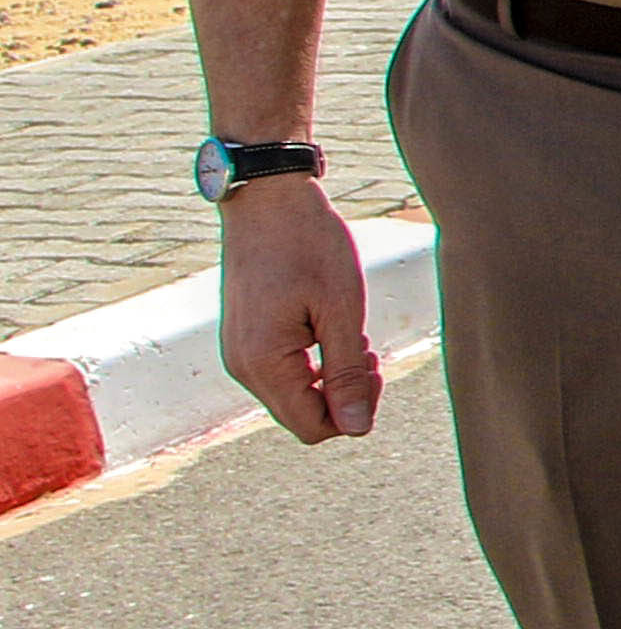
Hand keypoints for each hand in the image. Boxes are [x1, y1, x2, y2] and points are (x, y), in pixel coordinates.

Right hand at [216, 181, 377, 442]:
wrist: (267, 199)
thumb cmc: (308, 245)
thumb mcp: (342, 310)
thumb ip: (347, 374)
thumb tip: (356, 429)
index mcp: (263, 363)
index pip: (312, 427)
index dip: (353, 411)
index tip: (374, 365)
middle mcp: (241, 366)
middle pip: (302, 414)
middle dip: (344, 393)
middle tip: (368, 350)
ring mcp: (239, 351)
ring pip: (294, 393)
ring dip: (330, 375)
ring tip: (352, 335)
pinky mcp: (244, 337)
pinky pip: (282, 370)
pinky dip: (312, 360)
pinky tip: (331, 328)